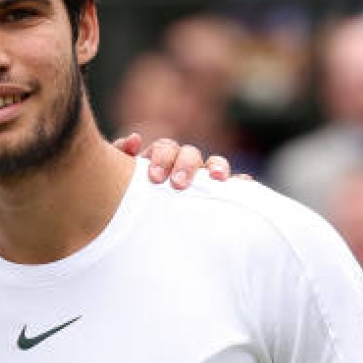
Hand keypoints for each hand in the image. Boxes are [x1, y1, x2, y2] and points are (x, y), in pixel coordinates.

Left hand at [112, 133, 240, 189]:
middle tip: (177, 185)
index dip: (161, 158)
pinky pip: (233, 183)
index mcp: (159, 158)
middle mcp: (181, 164)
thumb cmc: (127, 198)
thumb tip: (135, 139)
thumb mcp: (119, 178)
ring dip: (216, 166)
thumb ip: (122, 156)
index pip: (165, 148)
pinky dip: (238, 181)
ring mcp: (200, 177)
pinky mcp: (217, 193)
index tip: (155, 178)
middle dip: (185, 165)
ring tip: (217, 178)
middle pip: (188, 153)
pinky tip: (244, 183)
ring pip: (212, 163)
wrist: (131, 223)